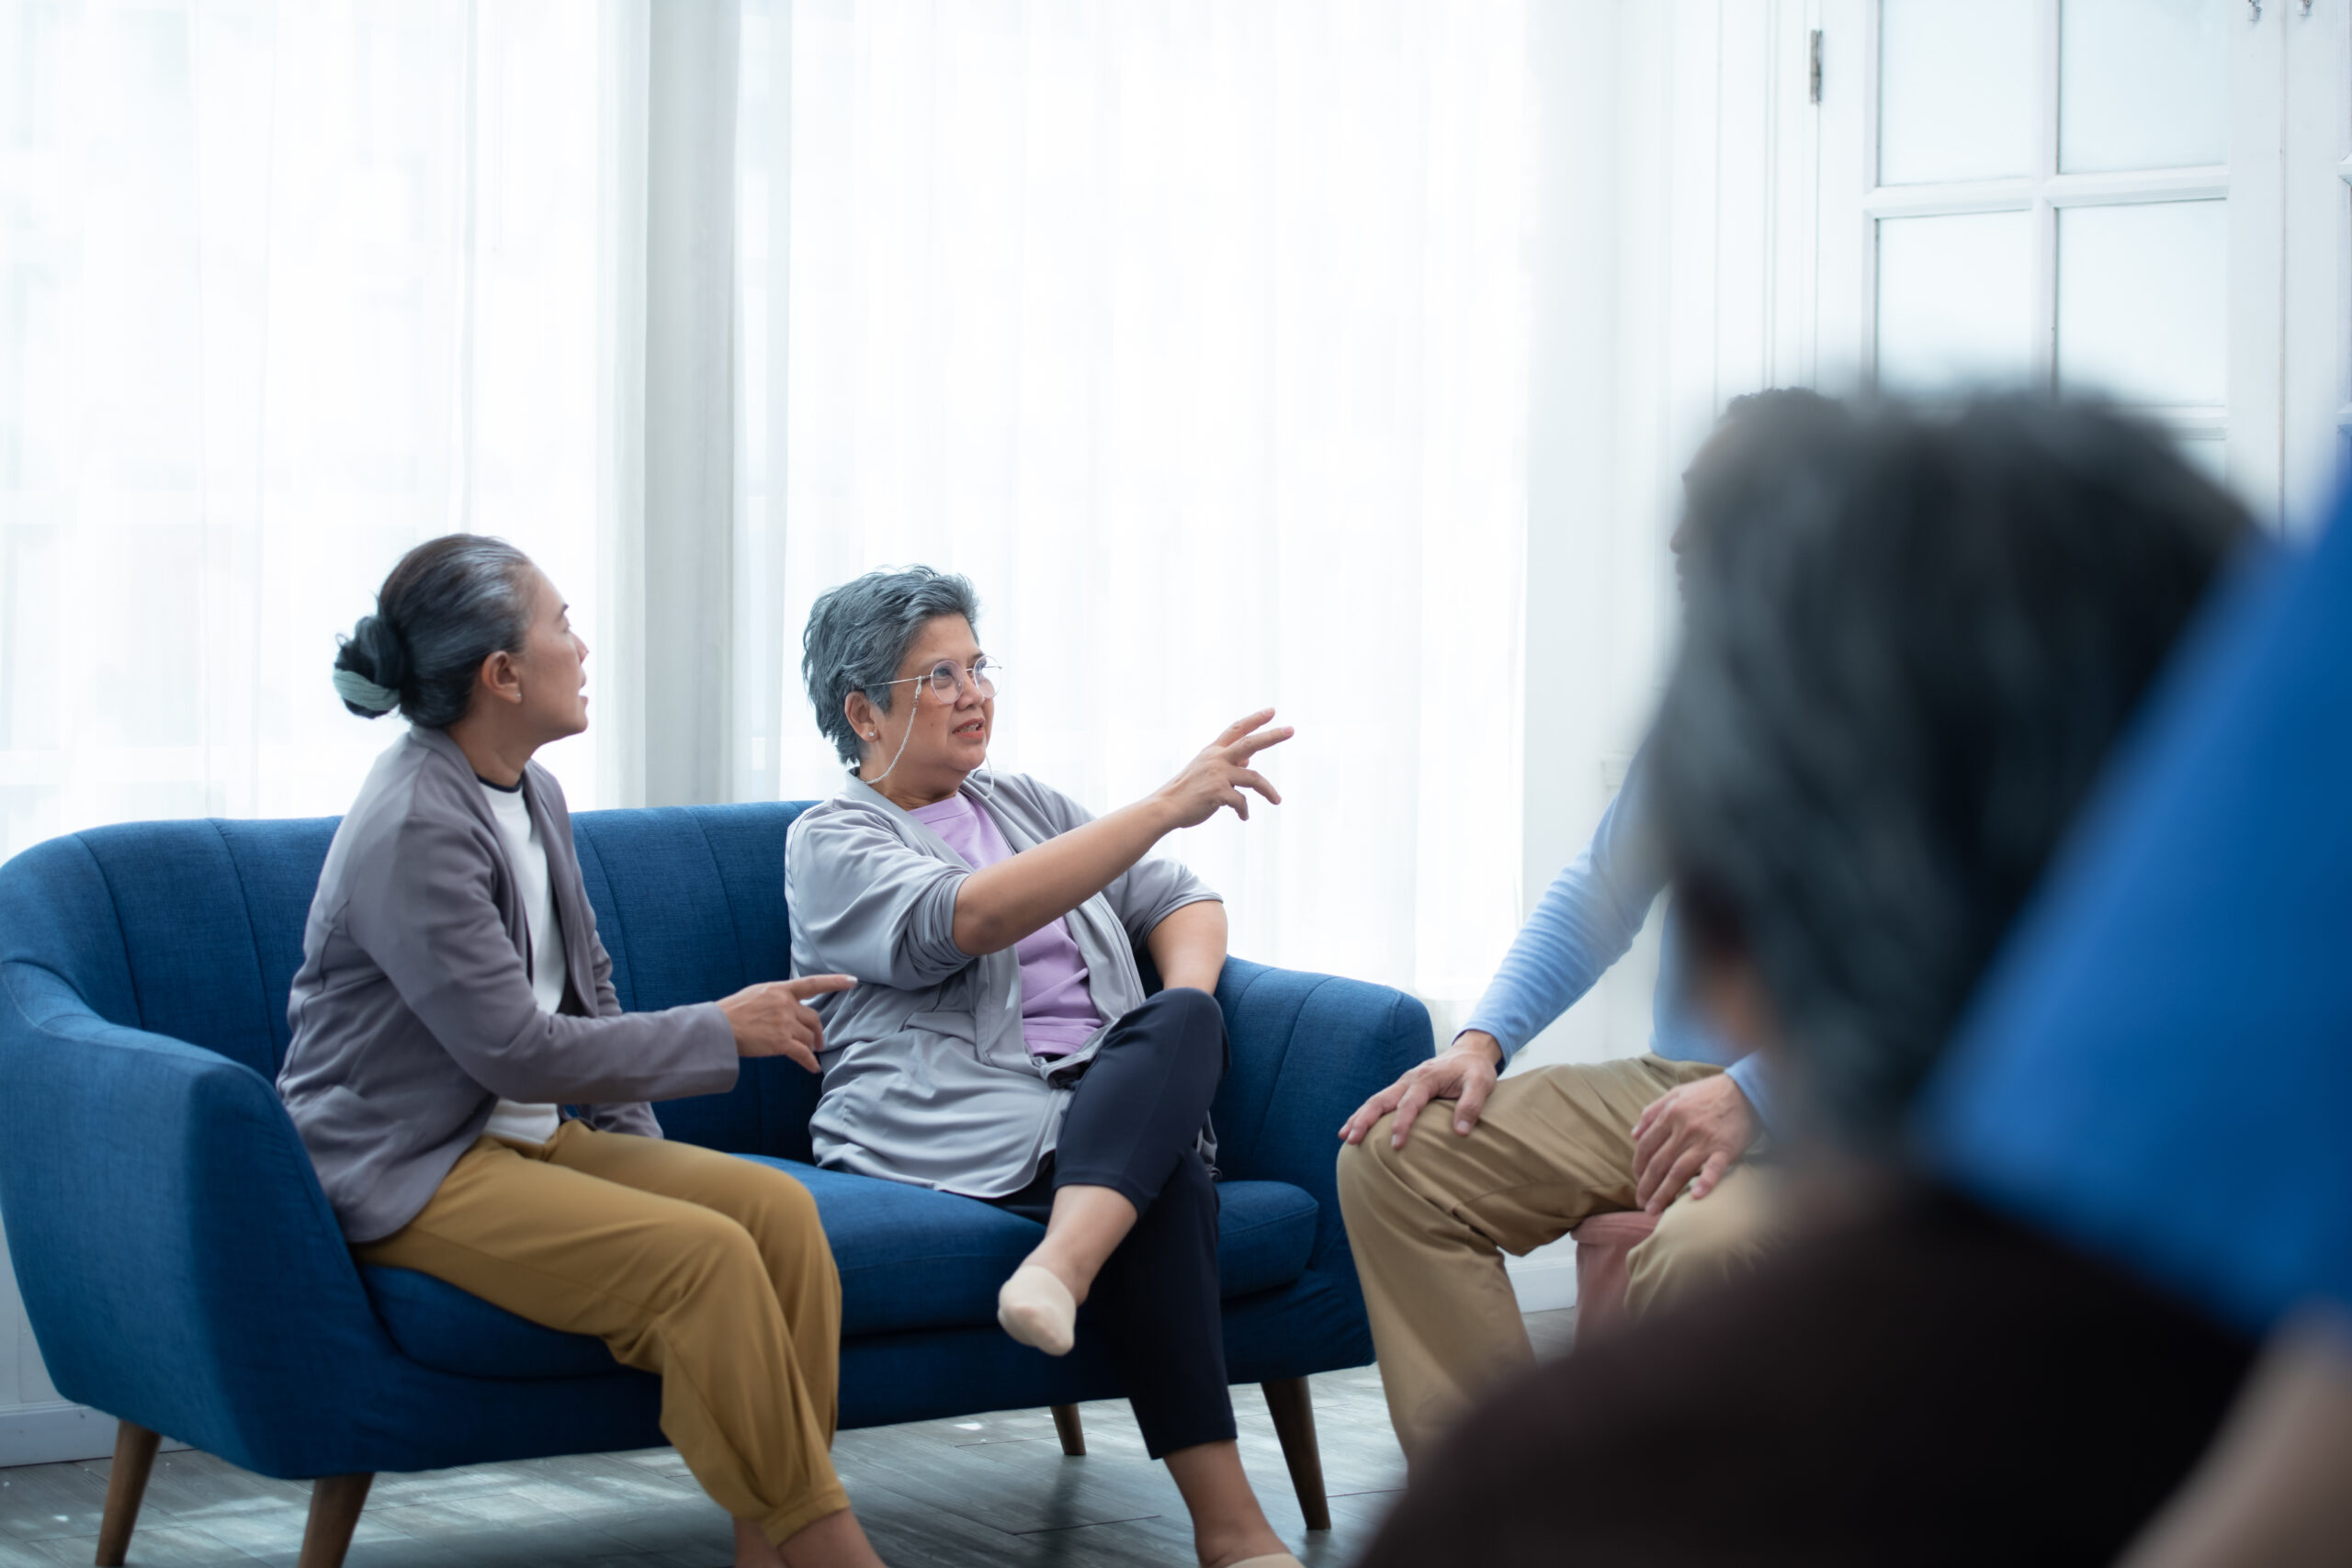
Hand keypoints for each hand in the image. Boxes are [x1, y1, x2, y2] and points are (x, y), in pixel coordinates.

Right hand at [718, 974, 854, 1072]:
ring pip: (808, 1037)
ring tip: (808, 1053)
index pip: (812, 983)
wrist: (717, 1027)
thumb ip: (777, 997)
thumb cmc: (733, 1012)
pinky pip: (803, 1054)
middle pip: (813, 1018)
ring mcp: (784, 1023)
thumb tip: (791, 1005)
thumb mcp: (757, 994)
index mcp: (779, 989)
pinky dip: (810, 1063)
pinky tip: (813, 1068)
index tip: (852, 981)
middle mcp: (785, 1004)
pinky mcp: (780, 1042)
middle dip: (818, 1032)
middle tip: (819, 1043)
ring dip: (810, 1046)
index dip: (834, 982)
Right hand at [1154, 709, 1292, 826]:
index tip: (1272, 711)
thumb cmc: (1186, 792)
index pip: (1236, 729)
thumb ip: (1227, 763)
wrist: (1166, 807)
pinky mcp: (1219, 792)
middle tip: (1291, 730)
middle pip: (1250, 743)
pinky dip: (1244, 810)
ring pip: (1254, 778)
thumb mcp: (1205, 771)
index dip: (1255, 720)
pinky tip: (1243, 817)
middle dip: (1272, 736)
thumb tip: (1249, 758)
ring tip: (1277, 800)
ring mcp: (1218, 774)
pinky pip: (1241, 801)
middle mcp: (1216, 758)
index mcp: (1212, 751)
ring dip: (1269, 791)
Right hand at [1339, 1031, 1504, 1147]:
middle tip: (1352, 1139)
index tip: (1396, 1145)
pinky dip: (1365, 1114)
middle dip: (1364, 1120)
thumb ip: (1471, 1105)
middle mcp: (1409, 1079)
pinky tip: (1355, 1127)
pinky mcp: (1402, 1088)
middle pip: (1381, 1100)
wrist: (1470, 1053)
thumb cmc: (1475, 1070)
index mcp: (1426, 1078)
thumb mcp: (1481, 1084)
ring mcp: (1403, 1083)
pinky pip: (1380, 1101)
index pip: (1409, 1103)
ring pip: (1375, 1100)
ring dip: (1359, 1117)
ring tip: (1344, 1137)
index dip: (1402, 1124)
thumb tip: (1461, 1132)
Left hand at [1630, 1071, 1756, 1212]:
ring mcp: (1704, 1140)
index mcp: (1670, 1115)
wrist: (1746, 1091)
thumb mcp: (1676, 1094)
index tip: (1637, 1180)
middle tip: (1641, 1203)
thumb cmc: (1709, 1093)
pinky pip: (1713, 1169)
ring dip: (1663, 1193)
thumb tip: (1634, 1134)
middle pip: (1658, 1163)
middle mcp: (1683, 1129)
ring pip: (1678, 1171)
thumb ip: (1652, 1112)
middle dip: (1646, 1186)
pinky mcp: (1725, 1149)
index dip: (1638, 1166)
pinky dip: (1705, 1183)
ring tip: (1654, 1210)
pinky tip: (1695, 1197)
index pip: (1646, 1147)